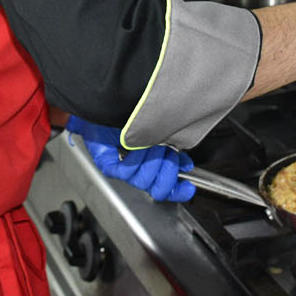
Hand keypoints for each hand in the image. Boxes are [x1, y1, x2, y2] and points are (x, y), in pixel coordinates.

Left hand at [65, 116, 195, 201]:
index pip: (165, 189)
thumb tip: (185, 164)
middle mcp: (136, 172)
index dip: (177, 191)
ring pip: (142, 181)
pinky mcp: (107, 165)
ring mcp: (121, 170)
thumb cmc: (130, 118)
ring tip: (151, 144)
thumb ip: (173, 152)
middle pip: (156, 189)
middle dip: (167, 173)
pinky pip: (126, 172)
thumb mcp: (158, 135)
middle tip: (168, 155)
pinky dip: (135, 158)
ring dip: (151, 161)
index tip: (188, 188)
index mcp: (149, 167)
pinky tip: (136, 145)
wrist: (107, 105)